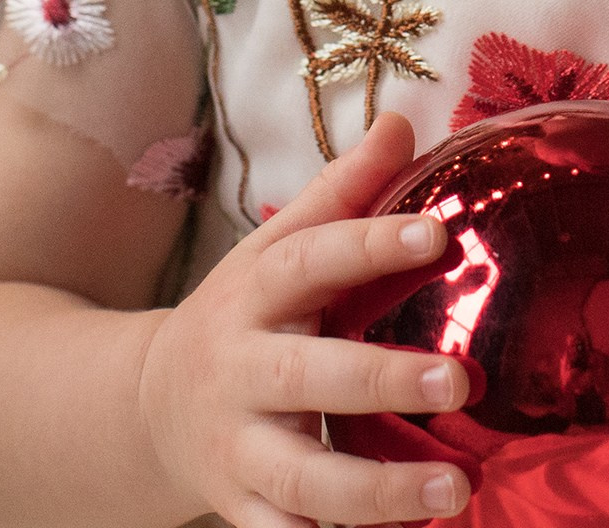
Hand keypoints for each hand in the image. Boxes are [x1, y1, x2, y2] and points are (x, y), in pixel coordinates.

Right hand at [135, 114, 472, 527]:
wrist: (148, 405)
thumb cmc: (247, 311)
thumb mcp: (281, 242)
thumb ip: (346, 186)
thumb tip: (405, 119)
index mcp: (258, 289)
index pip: (314, 257)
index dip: (372, 242)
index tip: (439, 233)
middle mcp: (243, 369)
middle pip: (310, 376)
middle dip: (383, 381)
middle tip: (460, 381)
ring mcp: (239, 447)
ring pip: (304, 478)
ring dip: (379, 492)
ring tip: (455, 492)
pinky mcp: (242, 509)